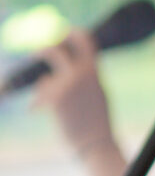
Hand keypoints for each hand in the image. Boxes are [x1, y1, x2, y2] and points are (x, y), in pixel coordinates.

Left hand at [30, 30, 115, 160]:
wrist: (95, 144)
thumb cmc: (97, 119)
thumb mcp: (97, 90)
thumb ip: (86, 72)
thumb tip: (71, 56)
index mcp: (94, 70)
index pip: (84, 39)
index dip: (71, 32)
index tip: (62, 31)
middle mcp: (80, 74)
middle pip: (53, 50)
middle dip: (42, 50)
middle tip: (36, 52)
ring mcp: (65, 85)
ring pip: (45, 80)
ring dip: (48, 91)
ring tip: (63, 110)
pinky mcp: (53, 98)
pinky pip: (41, 93)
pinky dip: (43, 103)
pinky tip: (56, 116)